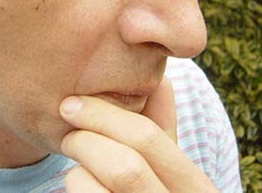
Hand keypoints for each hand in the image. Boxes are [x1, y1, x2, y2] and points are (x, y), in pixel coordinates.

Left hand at [59, 77, 217, 191]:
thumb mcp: (170, 171)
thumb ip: (164, 130)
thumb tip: (161, 79)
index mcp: (195, 188)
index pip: (150, 139)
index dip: (105, 115)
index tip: (72, 103)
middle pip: (124, 165)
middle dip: (87, 137)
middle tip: (66, 127)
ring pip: (94, 188)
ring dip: (77, 167)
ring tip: (77, 160)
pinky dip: (74, 184)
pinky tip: (80, 182)